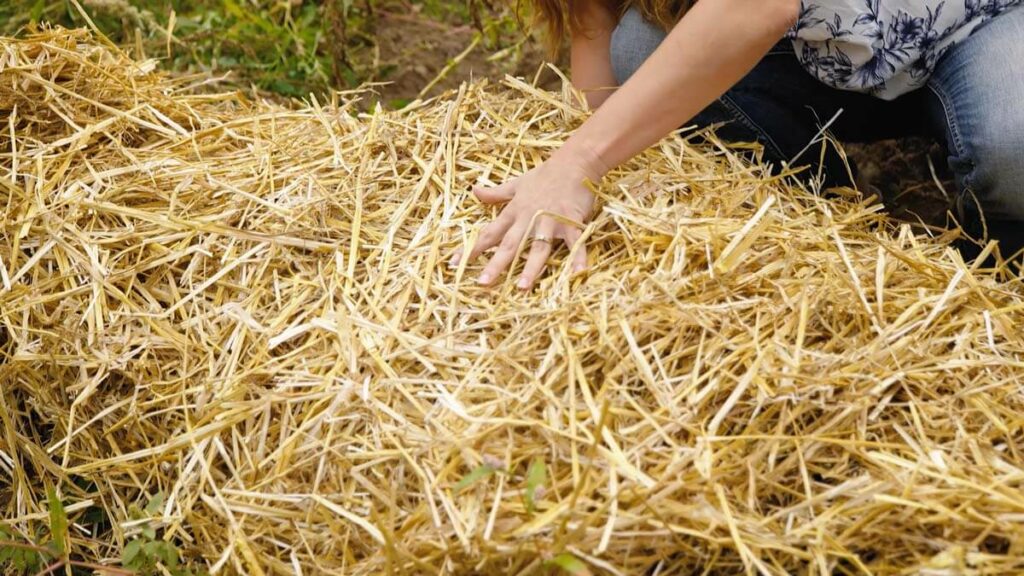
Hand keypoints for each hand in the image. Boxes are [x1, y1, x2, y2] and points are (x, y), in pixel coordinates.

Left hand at [450, 145, 606, 288]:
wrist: (574, 161)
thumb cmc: (545, 174)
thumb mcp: (517, 184)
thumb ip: (496, 193)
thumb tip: (474, 191)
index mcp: (514, 211)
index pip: (489, 233)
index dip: (472, 249)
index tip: (454, 264)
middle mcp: (529, 218)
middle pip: (510, 244)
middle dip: (496, 264)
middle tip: (482, 283)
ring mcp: (550, 220)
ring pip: (538, 248)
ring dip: (530, 268)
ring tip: (521, 287)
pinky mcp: (572, 221)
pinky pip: (575, 242)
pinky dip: (578, 258)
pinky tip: (579, 274)